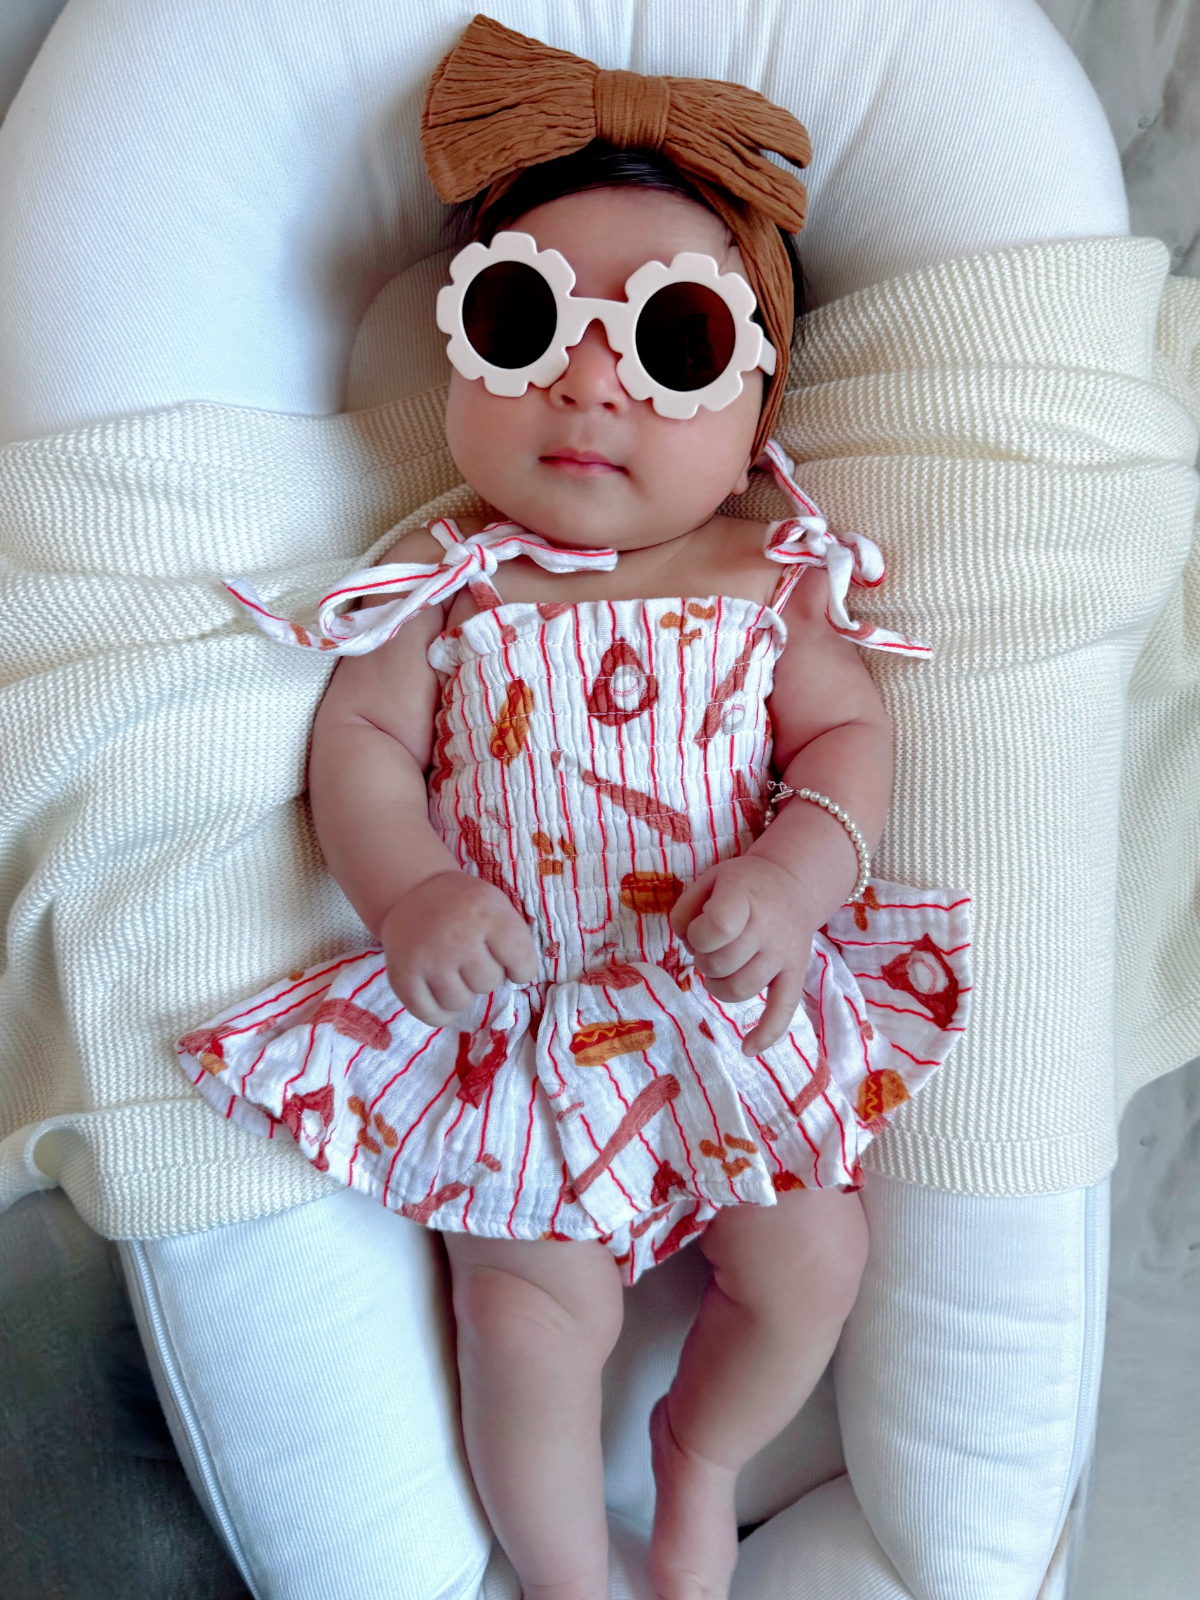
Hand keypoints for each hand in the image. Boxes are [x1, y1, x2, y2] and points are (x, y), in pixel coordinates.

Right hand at [379, 872, 537, 1027]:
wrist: (410, 893)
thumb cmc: (462, 905)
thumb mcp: (495, 905)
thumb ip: (512, 938)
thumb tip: (518, 981)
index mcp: (486, 913)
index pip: (521, 959)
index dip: (522, 969)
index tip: (513, 966)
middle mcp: (458, 937)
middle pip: (489, 983)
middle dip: (485, 975)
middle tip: (471, 958)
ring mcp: (429, 959)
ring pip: (460, 1003)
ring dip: (461, 993)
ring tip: (454, 971)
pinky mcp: (402, 977)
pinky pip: (432, 1015)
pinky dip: (440, 1012)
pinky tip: (440, 992)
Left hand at [670, 855, 817, 1055]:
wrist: (792, 884)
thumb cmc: (743, 884)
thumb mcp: (708, 880)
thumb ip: (686, 910)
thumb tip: (687, 945)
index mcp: (744, 899)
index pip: (716, 929)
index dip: (697, 936)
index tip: (698, 930)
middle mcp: (768, 930)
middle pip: (722, 964)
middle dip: (704, 960)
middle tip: (708, 948)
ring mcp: (784, 955)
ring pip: (741, 989)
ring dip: (718, 985)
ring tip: (719, 969)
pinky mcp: (796, 975)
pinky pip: (784, 1010)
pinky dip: (767, 1033)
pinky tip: (747, 1048)